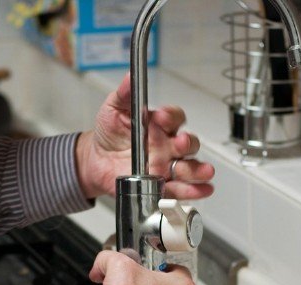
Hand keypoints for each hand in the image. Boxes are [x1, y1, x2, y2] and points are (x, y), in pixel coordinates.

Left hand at [75, 73, 214, 199]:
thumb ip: (124, 94)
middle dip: (187, 144)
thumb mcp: (114, 109)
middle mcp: (167, 145)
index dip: (170, 117)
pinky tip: (201, 190)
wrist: (96, 161)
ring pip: (189, 167)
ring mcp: (167, 166)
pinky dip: (193, 191)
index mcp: (159, 125)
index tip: (160, 117)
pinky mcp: (162, 185)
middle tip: (179, 144)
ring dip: (198, 170)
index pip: (174, 118)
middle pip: (188, 144)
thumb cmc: (110, 133)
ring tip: (203, 172)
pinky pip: (181, 189)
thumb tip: (130, 77)